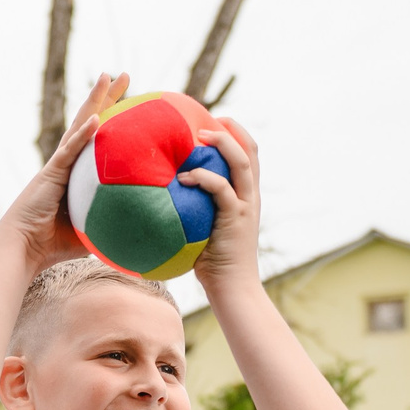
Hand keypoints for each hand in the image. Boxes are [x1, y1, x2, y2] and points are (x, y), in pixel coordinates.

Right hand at [3, 73, 130, 274]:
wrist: (24, 248)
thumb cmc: (53, 243)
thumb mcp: (92, 229)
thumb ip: (112, 222)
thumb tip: (143, 228)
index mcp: (77, 172)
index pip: (98, 139)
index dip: (113, 119)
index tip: (131, 101)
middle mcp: (67, 162)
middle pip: (89, 121)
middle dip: (106, 97)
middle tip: (122, 75)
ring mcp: (58, 165)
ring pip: (79, 125)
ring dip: (94, 100)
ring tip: (108, 76)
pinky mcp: (51, 174)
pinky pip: (69, 151)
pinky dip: (82, 134)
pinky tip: (95, 118)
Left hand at [181, 116, 261, 297]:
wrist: (233, 289)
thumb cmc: (212, 264)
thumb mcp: (201, 229)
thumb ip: (191, 209)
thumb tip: (158, 197)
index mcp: (246, 196)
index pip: (248, 155)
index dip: (234, 133)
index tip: (212, 122)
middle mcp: (250, 196)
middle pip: (250, 150)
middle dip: (230, 128)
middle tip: (205, 120)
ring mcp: (246, 206)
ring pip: (242, 162)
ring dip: (222, 143)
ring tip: (199, 135)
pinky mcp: (237, 218)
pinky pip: (223, 190)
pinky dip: (204, 178)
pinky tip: (184, 177)